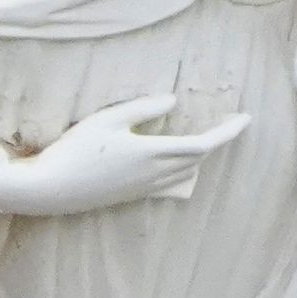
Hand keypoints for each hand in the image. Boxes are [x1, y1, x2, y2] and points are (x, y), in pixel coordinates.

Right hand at [0, 94, 251, 216]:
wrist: (51, 190)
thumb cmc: (74, 149)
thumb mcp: (107, 119)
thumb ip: (142, 109)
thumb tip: (173, 101)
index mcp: (150, 153)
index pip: (201, 145)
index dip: (226, 133)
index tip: (245, 119)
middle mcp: (152, 175)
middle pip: (198, 160)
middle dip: (217, 142)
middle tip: (229, 123)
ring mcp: (143, 189)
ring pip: (186, 174)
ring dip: (200, 157)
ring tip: (206, 138)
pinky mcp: (132, 196)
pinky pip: (170, 187)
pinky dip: (183, 173)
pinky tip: (180, 166)